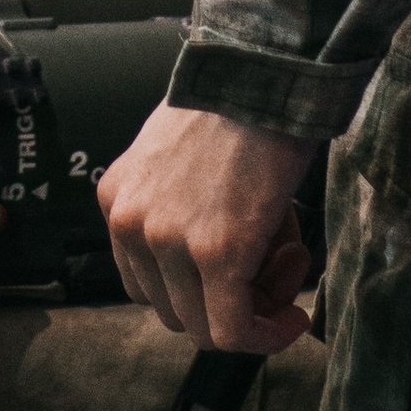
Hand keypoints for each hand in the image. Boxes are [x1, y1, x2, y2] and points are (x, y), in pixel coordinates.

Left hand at [94, 103, 319, 352]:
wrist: (259, 75)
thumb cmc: (229, 108)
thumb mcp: (168, 156)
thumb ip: (168, 206)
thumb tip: (202, 267)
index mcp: (114, 199)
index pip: (144, 284)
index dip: (194, 292)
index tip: (234, 279)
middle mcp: (129, 223)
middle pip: (172, 310)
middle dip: (223, 305)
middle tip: (271, 271)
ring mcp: (168, 241)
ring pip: (206, 327)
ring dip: (253, 313)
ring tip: (288, 265)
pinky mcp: (215, 254)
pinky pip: (235, 330)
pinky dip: (269, 335)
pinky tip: (297, 319)